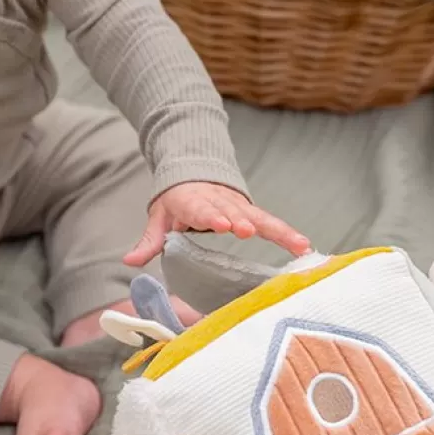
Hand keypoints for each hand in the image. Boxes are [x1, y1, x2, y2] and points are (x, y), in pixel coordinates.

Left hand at [125, 182, 310, 267]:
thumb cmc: (176, 201)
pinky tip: (304, 247)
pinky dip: (287, 233)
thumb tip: (129, 262)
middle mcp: (219, 201)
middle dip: (242, 221)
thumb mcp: (159, 218)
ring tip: (296, 244)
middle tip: (250, 231)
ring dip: (276, 230)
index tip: (221, 225)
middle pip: (233, 211)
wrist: (193, 172)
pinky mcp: (252, 211)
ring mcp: (238, 205)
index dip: (211, 216)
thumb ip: (149, 241)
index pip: (201, 209)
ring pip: (259, 216)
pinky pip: (272, 222)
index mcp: (193, 201)